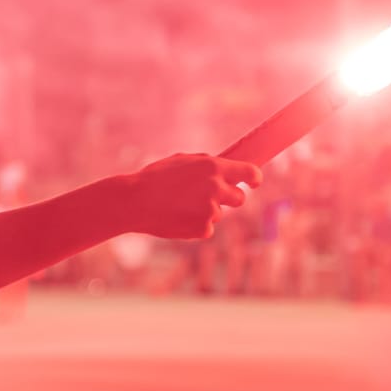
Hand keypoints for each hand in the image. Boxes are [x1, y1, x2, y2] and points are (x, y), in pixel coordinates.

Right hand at [125, 153, 262, 239]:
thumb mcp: (182, 161)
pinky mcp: (203, 229)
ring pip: (219, 213)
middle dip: (229, 197)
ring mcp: (211, 211)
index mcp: (214, 167)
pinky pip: (206, 227)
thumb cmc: (155, 177)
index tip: (255, 182)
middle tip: (210, 196)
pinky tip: (177, 217)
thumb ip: (207, 164)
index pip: (250, 172)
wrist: (135, 202)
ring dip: (206, 211)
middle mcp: (217, 188)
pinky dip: (195, 225)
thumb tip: (223, 166)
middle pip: (240, 198)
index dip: (255, 178)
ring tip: (180, 205)